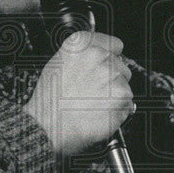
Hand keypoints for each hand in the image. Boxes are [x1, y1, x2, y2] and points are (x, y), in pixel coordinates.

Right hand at [23, 31, 133, 157]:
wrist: (47, 127)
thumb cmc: (48, 101)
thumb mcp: (58, 66)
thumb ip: (83, 57)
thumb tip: (99, 59)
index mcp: (82, 45)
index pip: (114, 45)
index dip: (110, 58)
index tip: (104, 68)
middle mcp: (100, 56)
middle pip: (122, 66)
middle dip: (112, 79)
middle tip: (92, 93)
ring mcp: (113, 76)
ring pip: (125, 86)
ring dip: (114, 97)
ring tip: (92, 105)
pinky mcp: (121, 98)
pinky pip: (127, 104)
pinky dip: (117, 112)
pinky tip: (98, 114)